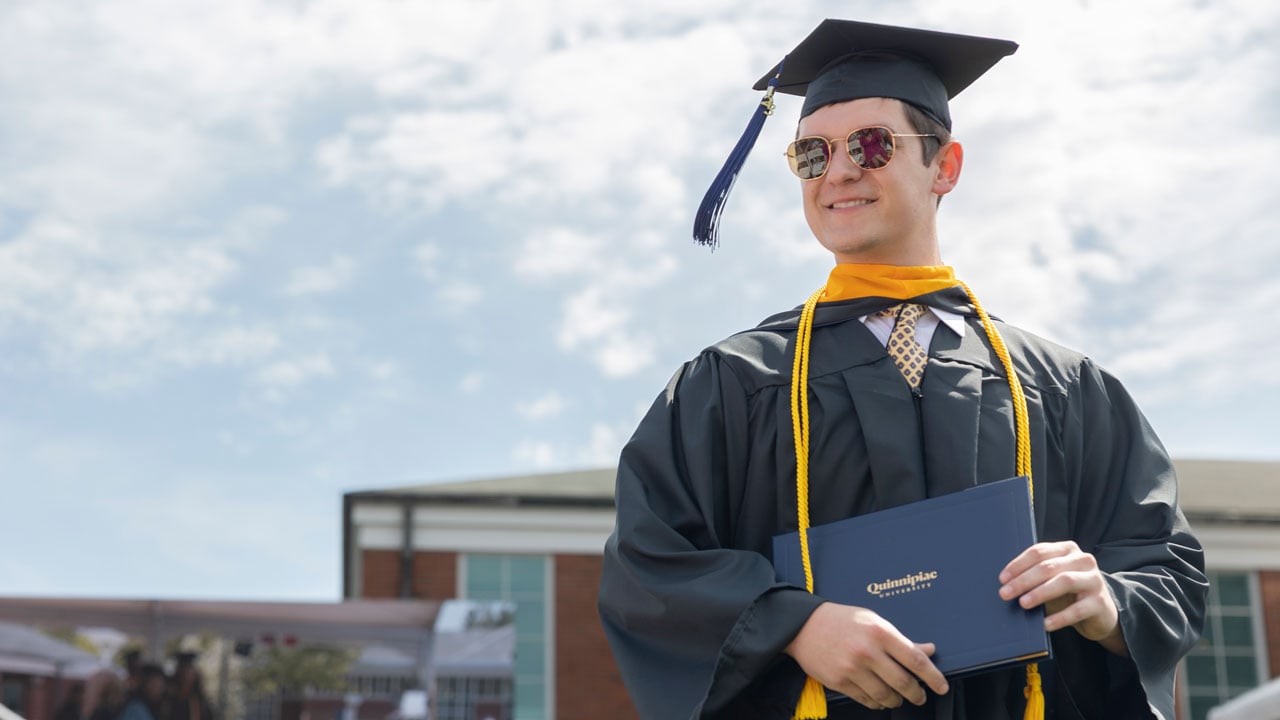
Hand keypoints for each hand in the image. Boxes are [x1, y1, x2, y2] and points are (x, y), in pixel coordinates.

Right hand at [783, 602, 948, 709]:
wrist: (804, 625)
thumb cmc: (842, 620)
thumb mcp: (873, 621)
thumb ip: (901, 639)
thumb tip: (928, 650)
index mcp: (880, 633)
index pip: (915, 660)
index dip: (933, 677)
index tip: (942, 686)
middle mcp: (868, 652)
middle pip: (903, 683)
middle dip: (917, 694)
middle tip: (920, 696)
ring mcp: (853, 669)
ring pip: (886, 696)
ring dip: (897, 701)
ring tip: (898, 697)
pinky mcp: (840, 682)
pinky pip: (867, 700)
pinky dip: (878, 703)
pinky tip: (879, 698)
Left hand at [999, 541, 1126, 655]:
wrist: (1101, 613)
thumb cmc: (1069, 594)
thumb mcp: (1052, 580)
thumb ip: (1035, 576)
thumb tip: (1006, 585)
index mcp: (1068, 550)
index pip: (1039, 552)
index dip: (1018, 565)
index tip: (1002, 579)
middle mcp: (1083, 560)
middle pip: (1048, 566)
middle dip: (1023, 580)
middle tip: (1005, 593)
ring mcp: (1094, 580)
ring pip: (1064, 581)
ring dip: (1040, 593)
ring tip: (1023, 604)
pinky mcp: (1101, 602)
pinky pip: (1078, 610)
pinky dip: (1059, 617)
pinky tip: (1045, 624)